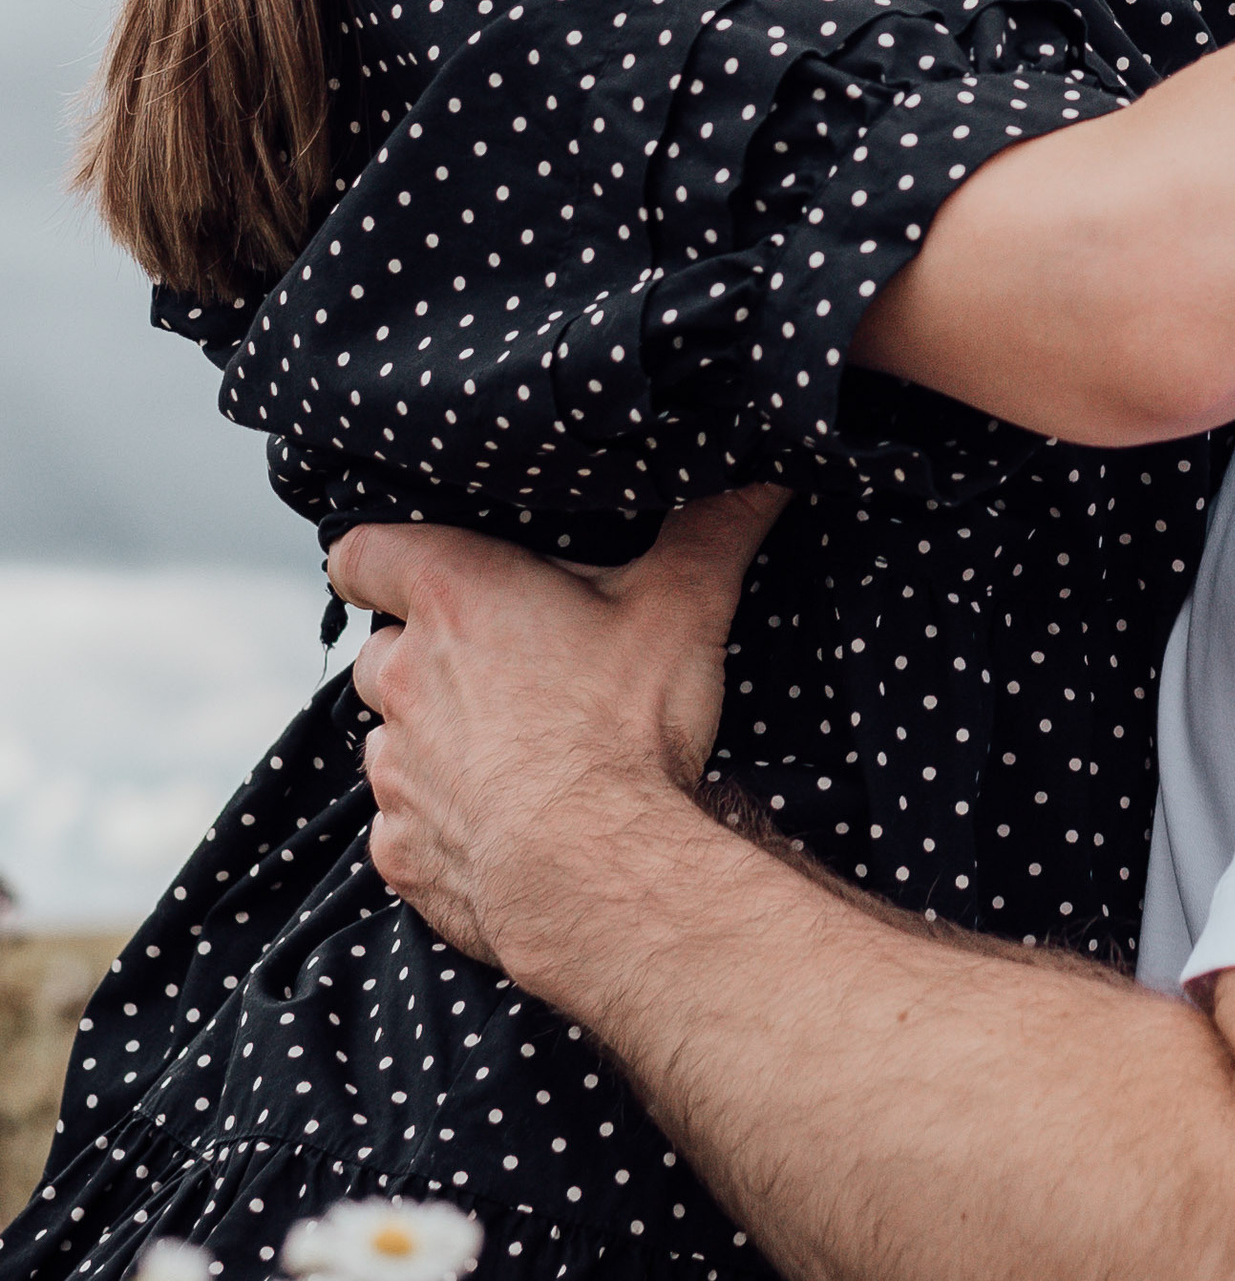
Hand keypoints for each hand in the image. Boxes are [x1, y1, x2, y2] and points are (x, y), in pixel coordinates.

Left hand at [330, 487, 785, 969]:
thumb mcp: (683, 605)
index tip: (415, 573)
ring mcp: (394, 772)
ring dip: (434, 739)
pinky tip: (503, 824)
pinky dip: (441, 821)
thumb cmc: (626, 725)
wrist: (599, 872)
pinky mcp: (400, 852)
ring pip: (393, 739)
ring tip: (514, 752)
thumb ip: (714, 527)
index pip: (360, 553)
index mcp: (454, 595)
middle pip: (384, 649)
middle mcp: (403, 677)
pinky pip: (405, 824)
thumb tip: (762, 475)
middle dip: (429, 656)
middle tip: (509, 668)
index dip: (379, 561)